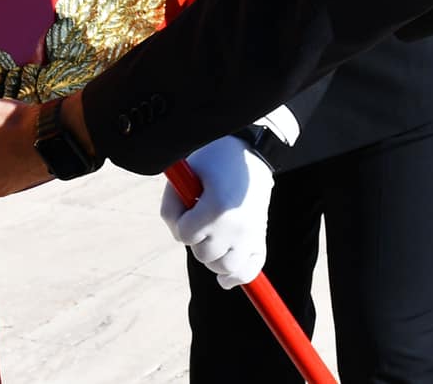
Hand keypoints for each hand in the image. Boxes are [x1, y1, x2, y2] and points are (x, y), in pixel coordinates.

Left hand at [159, 135, 273, 290]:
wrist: (251, 152)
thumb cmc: (214, 161)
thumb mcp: (187, 174)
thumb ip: (172, 204)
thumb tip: (179, 235)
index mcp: (217, 208)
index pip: (185, 235)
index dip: (180, 220)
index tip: (187, 203)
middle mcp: (237, 227)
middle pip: (203, 254)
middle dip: (196, 237)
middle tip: (201, 215)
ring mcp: (251, 235)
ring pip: (223, 267)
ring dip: (212, 256)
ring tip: (212, 235)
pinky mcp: (261, 237)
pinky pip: (250, 270)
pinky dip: (237, 277)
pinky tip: (225, 280)